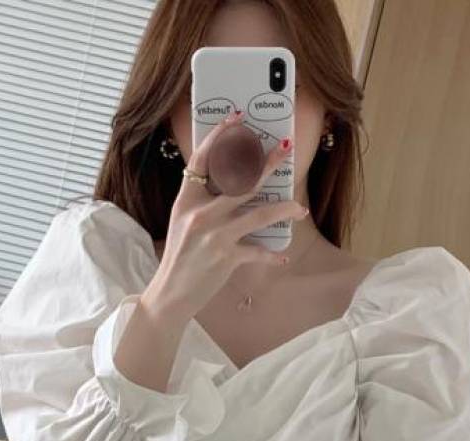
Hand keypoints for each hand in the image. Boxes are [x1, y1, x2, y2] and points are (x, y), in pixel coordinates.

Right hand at [142, 112, 309, 324]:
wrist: (171, 294)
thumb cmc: (180, 258)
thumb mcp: (183, 223)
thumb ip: (202, 202)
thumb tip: (231, 184)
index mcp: (187, 201)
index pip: (203, 159)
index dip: (219, 135)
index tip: (236, 118)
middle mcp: (201, 214)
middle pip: (240, 181)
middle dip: (267, 163)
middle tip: (285, 149)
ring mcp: (215, 235)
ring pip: (258, 214)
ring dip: (283, 209)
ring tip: (298, 207)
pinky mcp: (227, 257)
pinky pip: (258, 251)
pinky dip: (272, 255)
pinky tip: (283, 255)